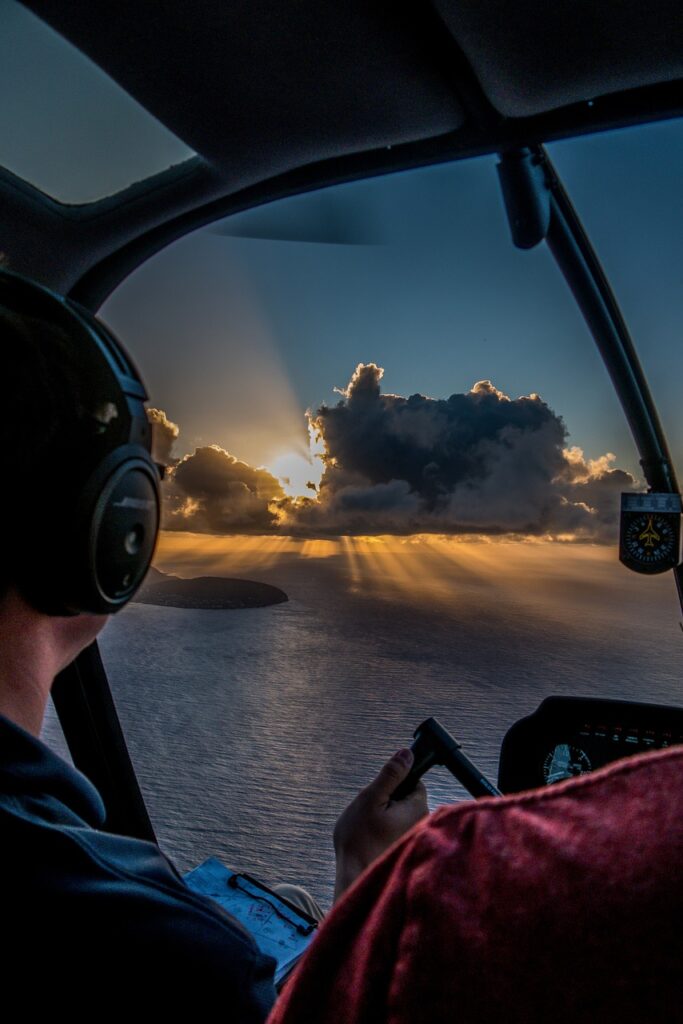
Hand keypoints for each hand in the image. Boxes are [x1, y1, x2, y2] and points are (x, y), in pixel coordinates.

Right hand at [333, 748, 427, 901]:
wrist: (354, 877)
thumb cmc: (360, 840)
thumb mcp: (371, 798)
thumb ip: (390, 774)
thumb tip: (406, 753)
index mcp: (418, 808)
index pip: (414, 781)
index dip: (395, 782)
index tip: (381, 791)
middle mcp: (422, 823)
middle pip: (406, 797)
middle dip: (387, 799)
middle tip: (370, 812)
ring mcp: (413, 837)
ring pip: (399, 813)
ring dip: (384, 815)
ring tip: (368, 828)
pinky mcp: (404, 847)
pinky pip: (395, 829)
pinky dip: (383, 830)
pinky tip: (371, 838)